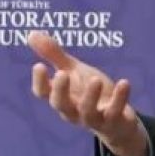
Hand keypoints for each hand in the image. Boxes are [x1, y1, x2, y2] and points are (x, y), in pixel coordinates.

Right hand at [28, 30, 148, 155]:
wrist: (118, 120)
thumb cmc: (91, 92)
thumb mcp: (73, 71)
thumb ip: (54, 55)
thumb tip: (31, 34)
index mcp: (61, 97)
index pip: (43, 93)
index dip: (39, 82)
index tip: (39, 65)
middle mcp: (74, 111)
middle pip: (61, 105)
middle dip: (61, 90)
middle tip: (62, 73)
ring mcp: (94, 119)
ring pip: (88, 112)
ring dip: (91, 96)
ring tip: (95, 79)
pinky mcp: (114, 122)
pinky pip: (115, 112)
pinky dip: (120, 98)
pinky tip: (124, 82)